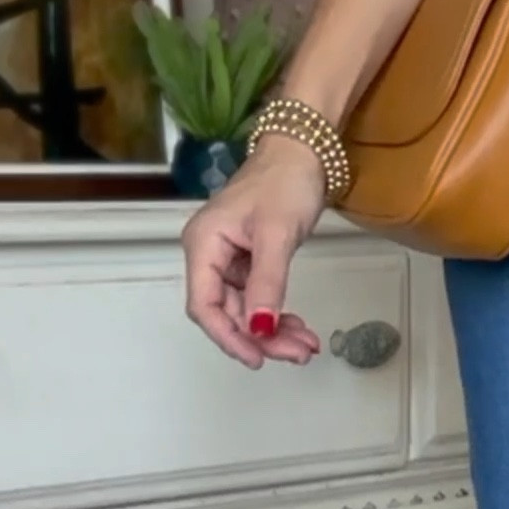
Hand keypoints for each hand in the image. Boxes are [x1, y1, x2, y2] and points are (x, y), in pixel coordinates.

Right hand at [182, 134, 330, 367]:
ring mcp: (228, 257)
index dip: (228, 336)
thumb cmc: (285, 182)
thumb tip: (260, 328)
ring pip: (244, 308)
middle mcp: (209, 254)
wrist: (303, 150)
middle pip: (226, 311)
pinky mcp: (248, 257)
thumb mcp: (277, 234)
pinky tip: (297, 326)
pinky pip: (257, 295)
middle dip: (261, 336)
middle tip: (297, 353)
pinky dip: (277, 312)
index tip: (257, 357)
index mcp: (203, 245)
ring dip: (273, 329)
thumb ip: (268, 284)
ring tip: (306, 345)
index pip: (204, 305)